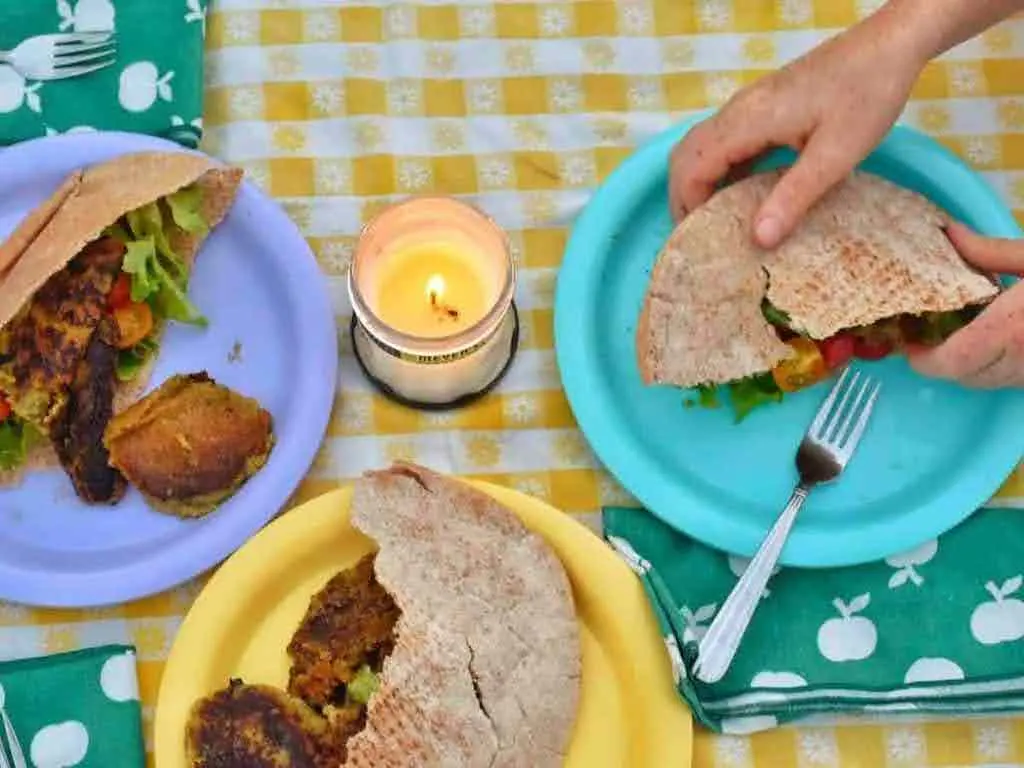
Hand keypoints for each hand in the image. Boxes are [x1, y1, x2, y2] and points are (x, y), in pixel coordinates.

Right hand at [669, 6, 926, 247]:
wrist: (890, 44)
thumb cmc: (867, 94)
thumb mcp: (836, 154)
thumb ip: (794, 196)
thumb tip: (759, 239)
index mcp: (748, 121)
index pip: (692, 167)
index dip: (687, 205)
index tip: (700, 239)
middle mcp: (739, 110)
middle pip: (686, 155)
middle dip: (683, 196)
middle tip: (699, 235)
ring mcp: (750, 105)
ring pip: (702, 146)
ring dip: (700, 182)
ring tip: (716, 220)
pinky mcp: (765, 105)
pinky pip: (726, 140)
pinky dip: (721, 170)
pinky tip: (743, 193)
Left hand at [909, 223, 1023, 387]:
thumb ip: (989, 253)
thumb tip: (949, 235)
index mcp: (1014, 329)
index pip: (953, 362)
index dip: (925, 360)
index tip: (909, 344)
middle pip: (965, 378)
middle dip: (943, 360)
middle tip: (931, 333)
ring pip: (988, 383)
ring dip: (970, 365)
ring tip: (965, 331)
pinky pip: (1013, 380)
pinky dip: (997, 366)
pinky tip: (1000, 338)